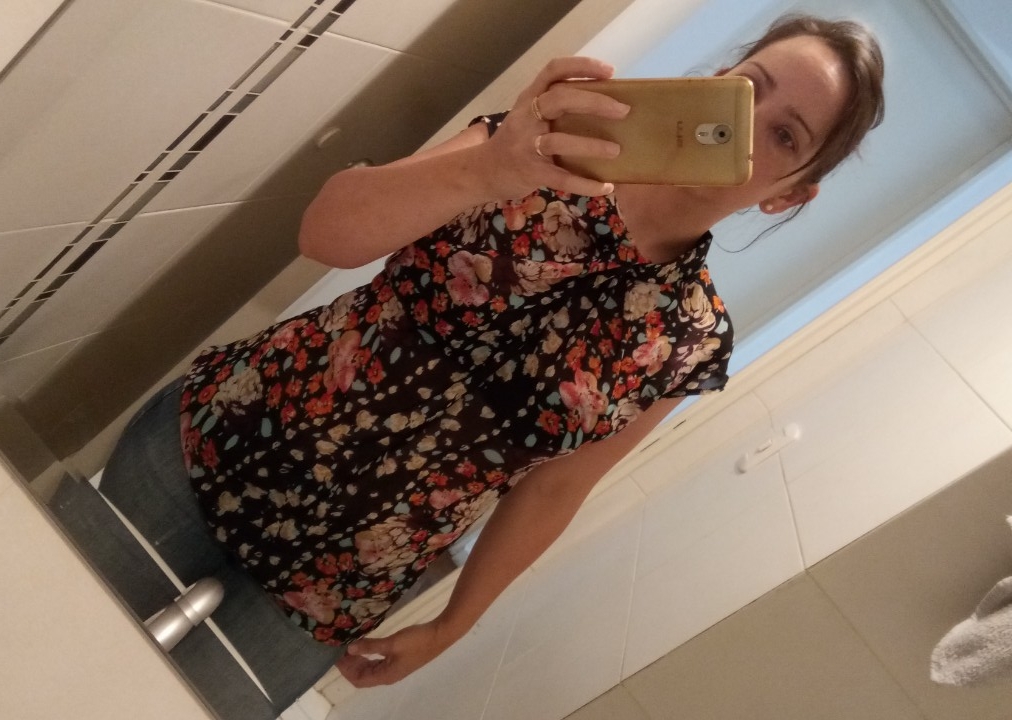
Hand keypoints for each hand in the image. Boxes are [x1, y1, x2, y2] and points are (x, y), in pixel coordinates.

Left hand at [336, 620, 454, 687]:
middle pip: (364, 676)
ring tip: (350, 647)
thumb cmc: (415, 641)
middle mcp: (388, 675)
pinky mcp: (399, 659)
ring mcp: (394, 668)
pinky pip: (378, 662)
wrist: (438, 636)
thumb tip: (350, 649)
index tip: (337, 657)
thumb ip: (370, 646)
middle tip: (341, 649)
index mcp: (386, 675)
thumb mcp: (391, 643)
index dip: (346, 671)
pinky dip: (369, 656)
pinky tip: (366, 645)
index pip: (359, 680)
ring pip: (370, 669)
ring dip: (359, 660)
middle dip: (351, 665)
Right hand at [486, 56, 630, 197]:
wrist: (484, 172)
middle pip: (560, 99)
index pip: (554, 70)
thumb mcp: (529, 116)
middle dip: (594, 102)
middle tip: (623, 111)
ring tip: (616, 150)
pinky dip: (586, 183)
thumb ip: (555, 107)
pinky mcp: (530, 172)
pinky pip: (561, 178)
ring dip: (590, 145)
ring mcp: (526, 145)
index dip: (582, 66)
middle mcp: (526, 117)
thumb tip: (606, 104)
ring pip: (559, 141)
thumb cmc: (517, 141)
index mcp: (530, 98)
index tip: (610, 71)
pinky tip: (606, 187)